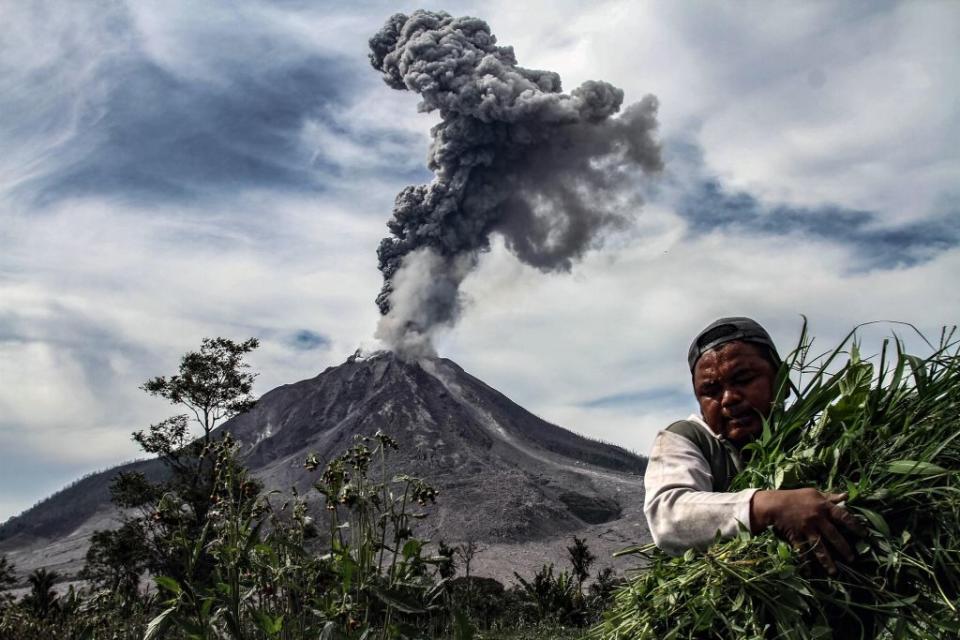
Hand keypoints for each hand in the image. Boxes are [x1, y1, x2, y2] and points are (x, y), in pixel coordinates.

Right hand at [750, 488, 866, 574]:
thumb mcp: (814, 493)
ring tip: (834, 572)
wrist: (774, 504)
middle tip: (851, 559)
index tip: (864, 535)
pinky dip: (805, 562)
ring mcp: (806, 528)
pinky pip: (802, 550)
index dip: (855, 525)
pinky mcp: (796, 536)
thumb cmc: (796, 497)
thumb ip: (830, 497)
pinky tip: (810, 572)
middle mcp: (817, 518)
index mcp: (823, 507)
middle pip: (833, 535)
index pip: (843, 516)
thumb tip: (847, 496)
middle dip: (843, 548)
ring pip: (819, 546)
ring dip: (827, 560)